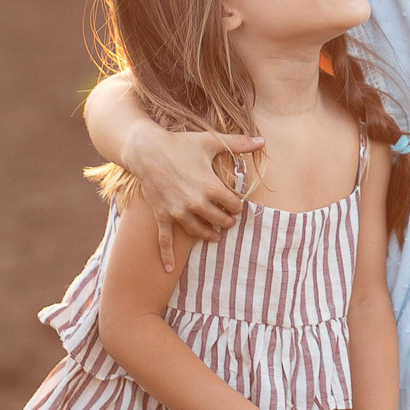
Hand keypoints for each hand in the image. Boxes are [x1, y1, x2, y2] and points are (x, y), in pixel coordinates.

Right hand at [125, 127, 262, 271]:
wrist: (147, 150)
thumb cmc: (181, 144)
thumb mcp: (211, 142)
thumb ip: (239, 144)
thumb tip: (263, 141)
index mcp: (211, 186)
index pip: (234, 205)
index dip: (238, 206)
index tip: (236, 204)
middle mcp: (196, 203)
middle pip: (220, 220)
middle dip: (227, 220)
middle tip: (228, 218)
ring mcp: (178, 212)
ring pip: (199, 231)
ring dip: (210, 235)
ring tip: (216, 235)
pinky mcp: (162, 215)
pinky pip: (165, 239)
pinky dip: (167, 255)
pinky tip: (169, 269)